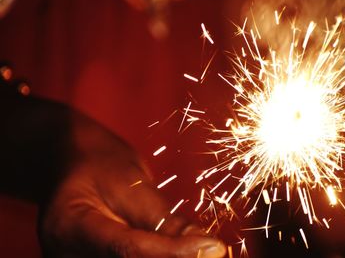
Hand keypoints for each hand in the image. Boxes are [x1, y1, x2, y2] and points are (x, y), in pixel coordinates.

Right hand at [38, 115, 225, 257]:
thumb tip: (208, 248)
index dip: (175, 252)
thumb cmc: (99, 162)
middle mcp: (65, 253)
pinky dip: (155, 257)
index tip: (214, 248)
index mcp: (70, 225)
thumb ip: (165, 220)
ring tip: (195, 248)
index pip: (129, 248)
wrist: (73, 162)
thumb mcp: (132, 182)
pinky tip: (174, 250)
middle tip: (208, 250)